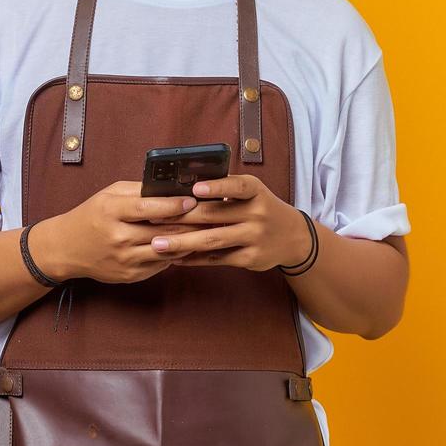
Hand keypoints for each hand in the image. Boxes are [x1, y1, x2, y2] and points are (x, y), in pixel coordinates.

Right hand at [40, 181, 203, 283]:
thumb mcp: (109, 195)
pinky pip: (161, 265)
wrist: (67, 248)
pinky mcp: (130, 276)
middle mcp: (118, 238)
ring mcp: (125, 260)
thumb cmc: (92, 216)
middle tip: (211, 216)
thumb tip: (171, 187)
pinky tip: (189, 245)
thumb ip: (139, 190)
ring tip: (207, 230)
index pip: (147, 208)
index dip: (173, 205)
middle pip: (162, 232)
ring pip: (166, 251)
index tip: (192, 201)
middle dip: (189, 224)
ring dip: (188, 241)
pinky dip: (175, 254)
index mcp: (111, 212)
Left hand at [147, 174, 311, 271]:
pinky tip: (175, 258)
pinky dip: (195, 259)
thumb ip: (225, 189)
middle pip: (214, 216)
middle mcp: (256, 213)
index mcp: (254, 191)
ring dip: (182, 242)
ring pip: (213, 240)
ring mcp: (254, 237)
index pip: (236, 186)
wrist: (292, 237)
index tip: (194, 189)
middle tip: (153, 219)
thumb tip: (183, 189)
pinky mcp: (250, 258)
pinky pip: (217, 259)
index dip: (216, 187)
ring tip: (158, 244)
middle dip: (181, 218)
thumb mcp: (252, 192)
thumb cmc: (260, 208)